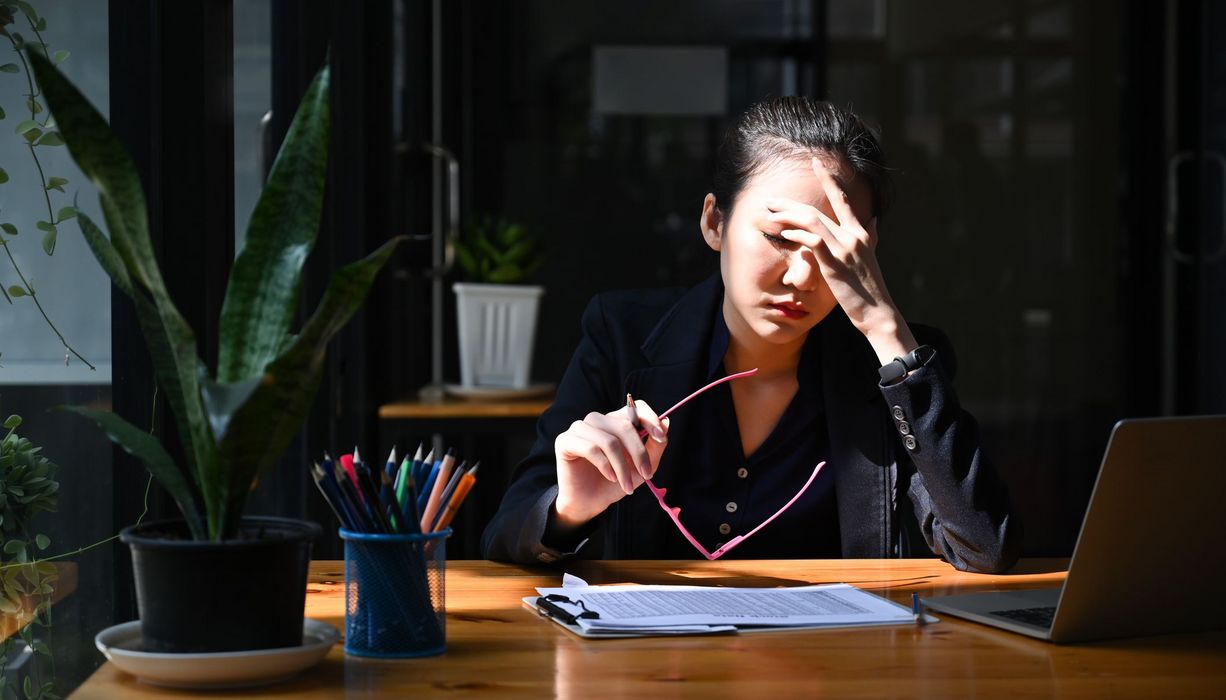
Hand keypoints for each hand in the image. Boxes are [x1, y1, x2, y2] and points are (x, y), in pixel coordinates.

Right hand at [553, 400, 668, 529]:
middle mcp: (597, 420)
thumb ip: (655, 445)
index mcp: (614, 421)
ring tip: (627, 485)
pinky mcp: (565, 441)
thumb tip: (667, 422)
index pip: (634, 407)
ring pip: (609, 440)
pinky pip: (591, 448)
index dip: (649, 418)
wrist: (589, 503)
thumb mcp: (642, 467)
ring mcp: (579, 428)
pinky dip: (605, 465)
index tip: (660, 437)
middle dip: (639, 453)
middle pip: (624, 425)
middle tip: (646, 475)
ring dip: (622, 466)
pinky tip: (610, 477)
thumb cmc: (615, 482)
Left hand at [765, 157, 916, 361]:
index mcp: (860, 232)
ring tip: (770, 216)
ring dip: (787, 217)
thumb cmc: (870, 287)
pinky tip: (785, 234)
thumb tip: (874, 220)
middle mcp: (853, 235)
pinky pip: (812, 241)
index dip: (829, 179)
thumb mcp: (871, 256)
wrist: (878, 311)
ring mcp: (844, 249)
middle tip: (771, 201)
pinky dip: (797, 235)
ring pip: (812, 221)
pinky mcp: (834, 264)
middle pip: (817, 209)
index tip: (816, 163)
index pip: (842, 199)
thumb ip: (871, 236)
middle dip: (790, 204)